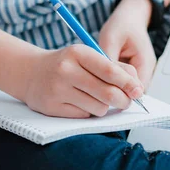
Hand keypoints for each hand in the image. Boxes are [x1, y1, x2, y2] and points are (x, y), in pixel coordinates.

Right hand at [19, 44, 143, 117]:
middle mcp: (66, 70)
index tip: (138, 91)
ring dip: (104, 107)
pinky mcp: (52, 107)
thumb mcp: (88, 56)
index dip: (128, 83)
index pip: (110, 70)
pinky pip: (84, 116)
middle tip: (126, 101)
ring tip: (96, 98)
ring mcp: (58, 89)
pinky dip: (89, 112)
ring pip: (99, 108)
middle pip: (108, 93)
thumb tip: (137, 87)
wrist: (31, 72)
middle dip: (123, 100)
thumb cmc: (67, 64)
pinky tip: (81, 102)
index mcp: (78, 53)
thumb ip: (115, 67)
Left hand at [98, 0, 156, 87]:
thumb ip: (108, 61)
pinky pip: (122, 81)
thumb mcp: (110, 39)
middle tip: (96, 87)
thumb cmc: (122, 24)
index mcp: (145, 61)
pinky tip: (101, 75)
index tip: (103, 92)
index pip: (136, 89)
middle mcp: (145, 69)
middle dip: (115, 90)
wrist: (130, 16)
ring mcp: (140, 70)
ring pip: (126, 87)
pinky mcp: (133, 70)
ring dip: (113, 85)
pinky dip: (112, 80)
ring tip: (97, 78)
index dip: (120, 93)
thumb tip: (102, 81)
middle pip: (132, 91)